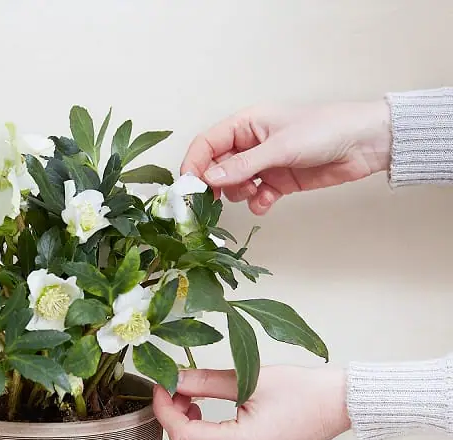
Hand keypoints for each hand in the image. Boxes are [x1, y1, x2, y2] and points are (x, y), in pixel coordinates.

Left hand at [153, 366, 350, 439]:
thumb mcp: (250, 378)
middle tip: (178, 392)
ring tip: (194, 407)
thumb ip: (205, 381)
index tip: (161, 387)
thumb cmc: (304, 390)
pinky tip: (209, 420)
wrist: (341, 405)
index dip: (164, 410)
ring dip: (185, 437)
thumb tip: (174, 378)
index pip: (183, 434)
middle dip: (172, 421)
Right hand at [181, 101, 390, 214]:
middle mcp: (251, 143)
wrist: (365, 144)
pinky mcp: (278, 182)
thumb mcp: (279, 147)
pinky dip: (257, 203)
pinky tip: (267, 201)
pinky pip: (255, 197)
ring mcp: (264, 164)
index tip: (188, 187)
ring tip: (255, 192)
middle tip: (213, 201)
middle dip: (214, 185)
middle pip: (216, 167)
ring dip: (239, 194)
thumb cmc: (326, 129)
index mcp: (247, 124)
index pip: (207, 143)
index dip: (194, 164)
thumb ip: (242, 166)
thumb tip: (209, 179)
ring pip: (234, 186)